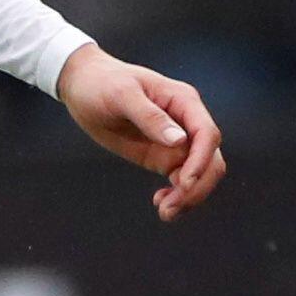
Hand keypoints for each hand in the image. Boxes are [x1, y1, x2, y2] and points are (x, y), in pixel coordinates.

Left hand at [54, 43, 224, 222]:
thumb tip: (180, 141)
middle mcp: (186, 122)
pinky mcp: (163, 156)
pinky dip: (177, 195)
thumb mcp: (122, 95)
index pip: (207, 135)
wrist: (84, 86)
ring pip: (200, 174)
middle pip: (211, 159)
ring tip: (165, 212)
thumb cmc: (102, 83)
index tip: (183, 183)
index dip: (201, 161)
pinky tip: (160, 202)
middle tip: (169, 208)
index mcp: (183, 101)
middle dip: (197, 186)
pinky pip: (181, 179)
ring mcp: (177, 142)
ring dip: (189, 196)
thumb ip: (150, 117)